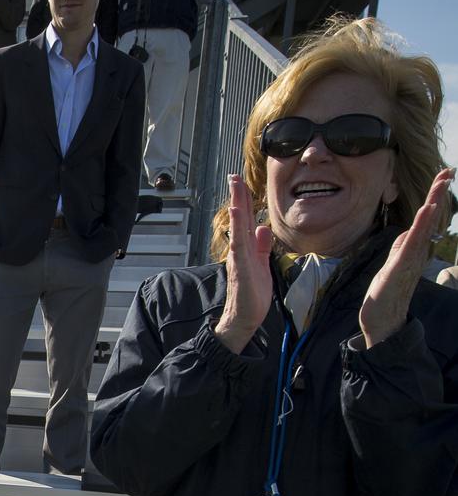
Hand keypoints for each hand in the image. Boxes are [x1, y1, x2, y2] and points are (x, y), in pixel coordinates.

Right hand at [216, 173, 273, 353]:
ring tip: (235, 188)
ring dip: (236, 207)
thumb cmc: (251, 296)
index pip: (244, 221)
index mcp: (245, 250)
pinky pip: (239, 246)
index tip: (240, 182)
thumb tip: (263, 227)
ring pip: (237, 228)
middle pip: (238, 220)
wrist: (244, 319)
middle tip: (233, 176)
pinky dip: (237, 230)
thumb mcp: (261, 264)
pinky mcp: (241, 269)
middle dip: (237, 197)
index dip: (243, 201)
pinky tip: (238, 216)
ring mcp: (238, 259)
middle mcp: (239, 251)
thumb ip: (262, 246)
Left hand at [359, 168, 455, 347]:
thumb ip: (401, 248)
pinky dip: (419, 228)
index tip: (443, 176)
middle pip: (429, 219)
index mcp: (413, 250)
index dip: (433, 197)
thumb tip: (408, 231)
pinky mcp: (399, 269)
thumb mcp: (392, 265)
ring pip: (423, 228)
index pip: (424, 219)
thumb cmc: (387, 294)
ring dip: (432, 205)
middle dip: (438, 194)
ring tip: (440, 185)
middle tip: (448, 171)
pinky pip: (410, 245)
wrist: (382, 322)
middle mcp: (416, 253)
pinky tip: (425, 212)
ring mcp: (409, 261)